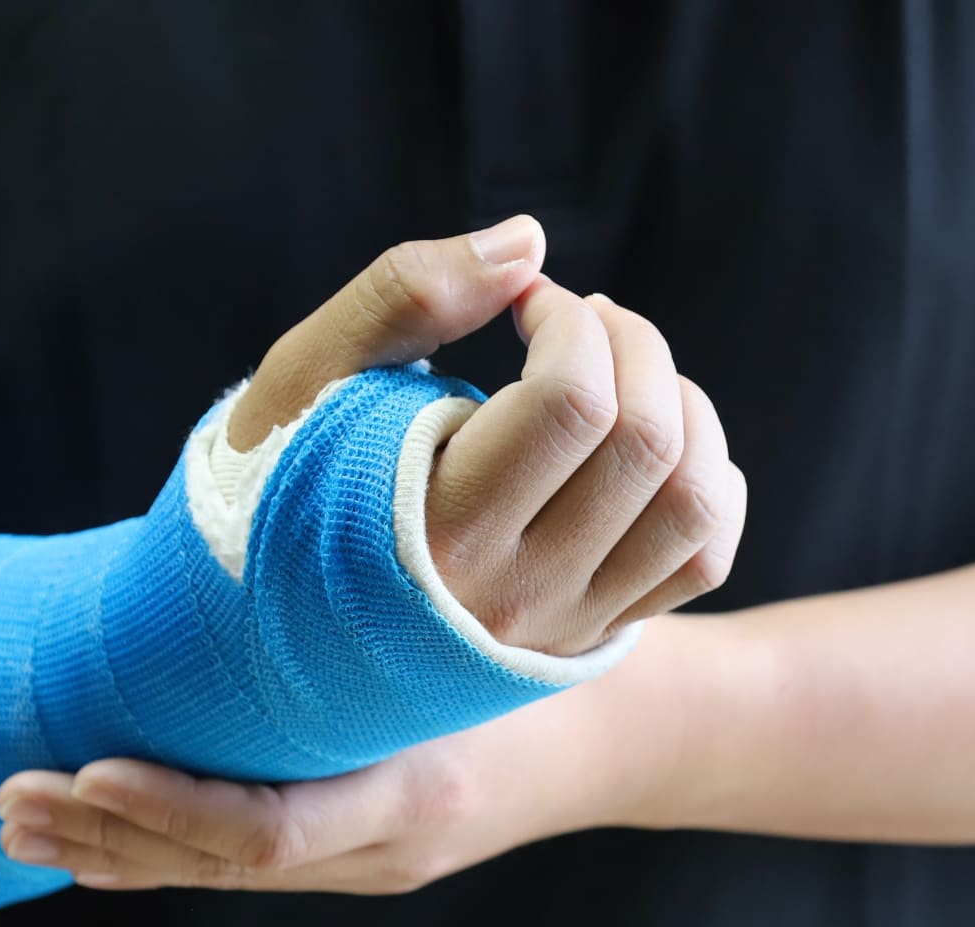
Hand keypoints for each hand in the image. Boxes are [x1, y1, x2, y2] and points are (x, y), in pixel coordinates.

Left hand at [0, 618, 698, 892]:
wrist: (636, 734)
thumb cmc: (568, 649)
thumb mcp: (501, 602)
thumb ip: (414, 554)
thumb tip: (290, 499)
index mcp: (419, 785)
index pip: (269, 830)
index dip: (170, 808)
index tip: (86, 771)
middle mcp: (389, 843)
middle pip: (223, 868)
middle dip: (111, 838)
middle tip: (11, 795)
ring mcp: (376, 861)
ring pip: (226, 874)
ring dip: (122, 850)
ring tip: (27, 821)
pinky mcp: (368, 851)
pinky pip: (251, 865)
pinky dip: (170, 849)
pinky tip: (106, 839)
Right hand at [230, 217, 746, 655]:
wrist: (267, 634)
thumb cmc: (280, 484)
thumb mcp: (308, 380)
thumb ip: (406, 295)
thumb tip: (532, 243)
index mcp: (434, 530)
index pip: (571, 401)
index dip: (566, 318)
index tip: (521, 305)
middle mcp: (512, 594)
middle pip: (645, 442)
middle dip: (630, 344)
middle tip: (576, 323)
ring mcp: (563, 623)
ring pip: (693, 502)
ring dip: (683, 408)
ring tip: (619, 379)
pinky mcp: (593, 635)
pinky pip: (704, 559)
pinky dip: (707, 482)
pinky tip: (648, 448)